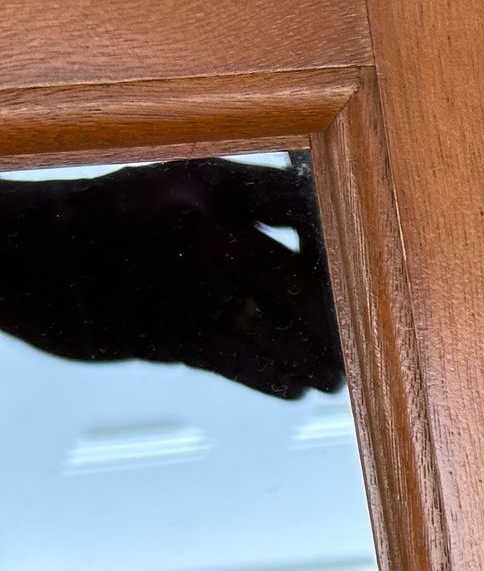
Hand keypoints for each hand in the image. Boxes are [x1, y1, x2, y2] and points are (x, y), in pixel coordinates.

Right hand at [0, 160, 342, 400]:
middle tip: (355, 342)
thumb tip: (330, 238)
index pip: (302, 208)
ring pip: (272, 332)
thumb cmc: (129, 218)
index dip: (340, 243)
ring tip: (331, 376)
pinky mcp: (160, 334)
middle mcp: (197, 230)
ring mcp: (179, 285)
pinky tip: (293, 387)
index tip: (362, 274)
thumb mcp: (184, 186)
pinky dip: (272, 379)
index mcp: (209, 183)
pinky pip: (235, 363)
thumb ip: (252, 202)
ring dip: (312, 360)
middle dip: (336, 321)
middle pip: (299, 283)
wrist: (34, 254)